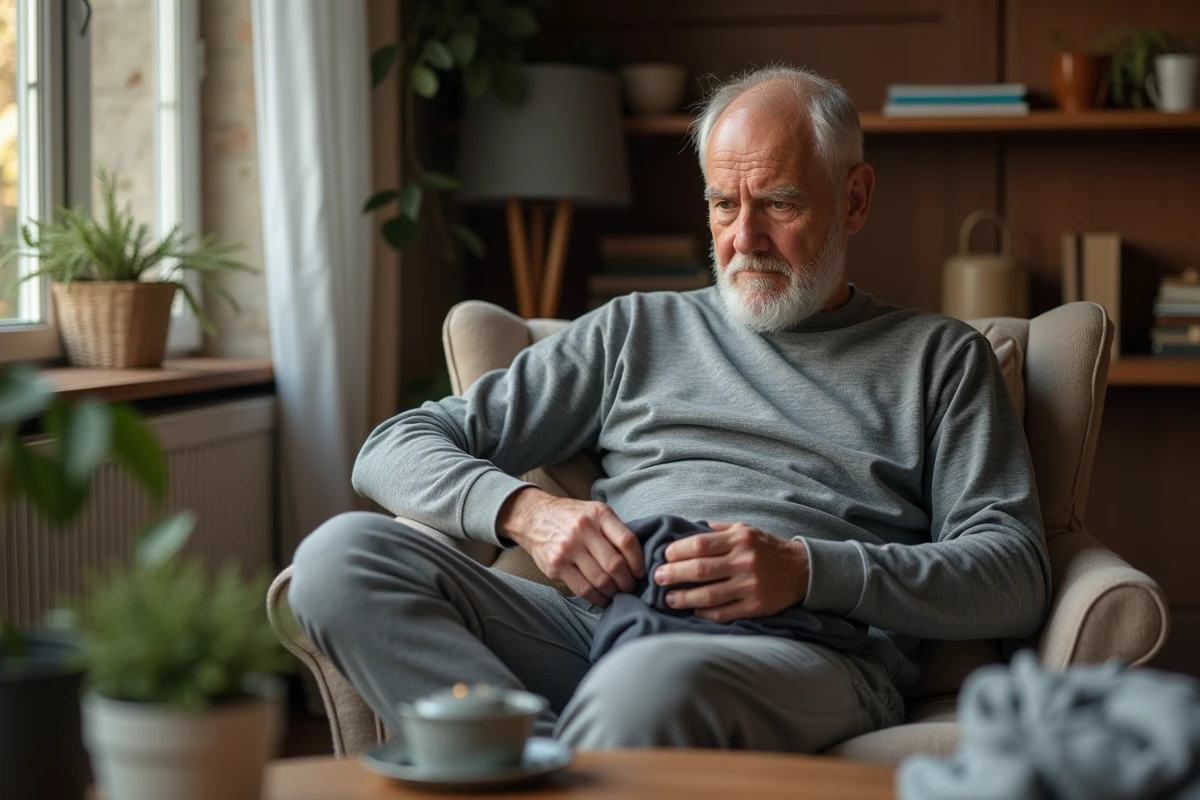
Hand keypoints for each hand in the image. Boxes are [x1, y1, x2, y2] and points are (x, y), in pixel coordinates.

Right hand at [498, 487, 644, 606]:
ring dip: (614, 592)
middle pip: (615, 565)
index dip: (639, 561)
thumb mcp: (595, 511)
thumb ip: (615, 530)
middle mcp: (583, 530)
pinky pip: (583, 589)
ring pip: (601, 580)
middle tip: (630, 586)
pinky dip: (598, 598)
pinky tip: (603, 598)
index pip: (627, 541)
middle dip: (628, 582)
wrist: (534, 516)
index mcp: (599, 514)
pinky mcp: (556, 566)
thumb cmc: (572, 516)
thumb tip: (639, 559)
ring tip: (617, 593)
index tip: (641, 572)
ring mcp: (568, 549)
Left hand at [653, 522, 808, 622]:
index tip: (663, 556)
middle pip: (700, 570)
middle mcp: (744, 562)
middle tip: (657, 578)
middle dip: (673, 574)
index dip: (677, 551)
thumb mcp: (745, 529)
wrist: (802, 570)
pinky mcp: (756, 606)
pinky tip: (692, 610)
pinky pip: (723, 612)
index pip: (700, 545)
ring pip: (709, 595)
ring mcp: (750, 586)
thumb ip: (717, 530)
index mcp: (739, 540)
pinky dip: (704, 613)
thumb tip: (686, 531)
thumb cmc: (766, 548)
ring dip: (684, 598)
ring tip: (668, 598)